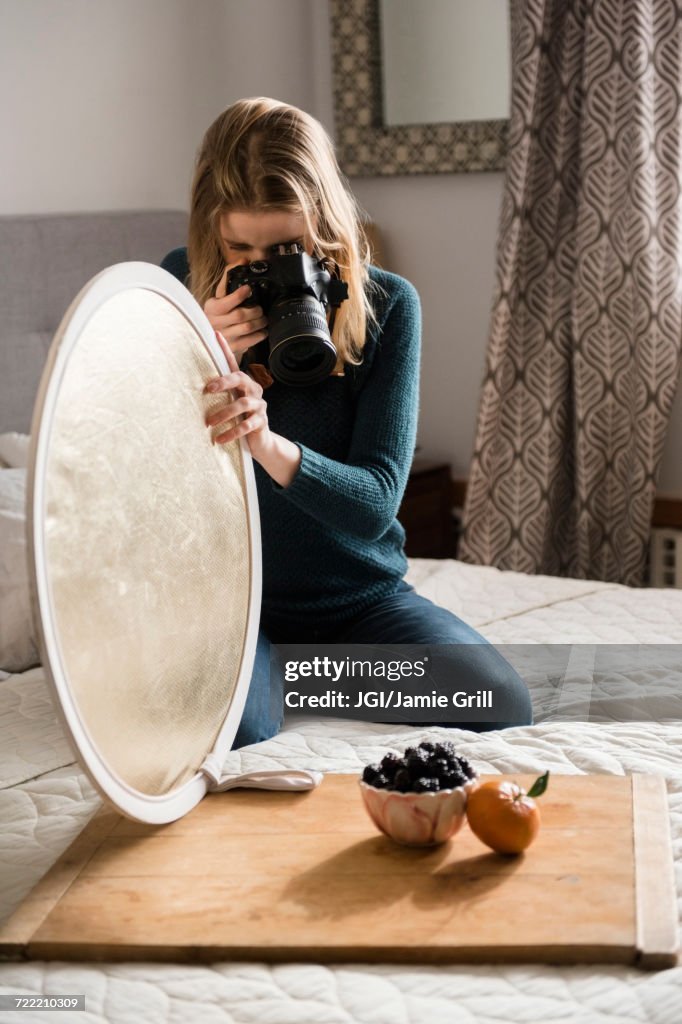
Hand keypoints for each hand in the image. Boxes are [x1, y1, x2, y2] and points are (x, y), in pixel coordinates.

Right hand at [203, 261, 267, 362]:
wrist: (213, 338)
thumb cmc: (220, 313)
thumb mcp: (221, 295)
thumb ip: (230, 276)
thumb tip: (244, 260)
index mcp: (211, 308)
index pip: (226, 301)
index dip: (238, 295)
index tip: (248, 289)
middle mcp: (215, 322)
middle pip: (240, 315)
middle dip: (255, 310)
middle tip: (260, 309)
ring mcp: (224, 337)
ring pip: (247, 328)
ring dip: (260, 322)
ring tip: (264, 319)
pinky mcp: (232, 348)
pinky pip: (250, 341)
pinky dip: (260, 334)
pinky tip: (263, 330)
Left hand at [204, 330, 271, 461]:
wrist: (260, 442)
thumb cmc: (239, 420)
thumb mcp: (229, 405)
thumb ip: (218, 396)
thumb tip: (188, 387)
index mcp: (244, 384)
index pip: (233, 364)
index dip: (225, 349)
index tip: (216, 334)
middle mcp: (254, 391)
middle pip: (240, 379)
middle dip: (224, 382)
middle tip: (208, 390)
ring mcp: (260, 406)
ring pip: (242, 404)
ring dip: (224, 413)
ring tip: (209, 423)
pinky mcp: (262, 422)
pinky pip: (246, 425)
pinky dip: (231, 432)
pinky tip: (219, 439)